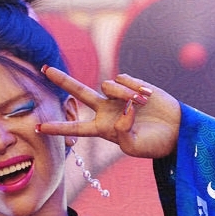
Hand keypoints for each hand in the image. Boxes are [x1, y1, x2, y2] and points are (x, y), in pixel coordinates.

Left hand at [38, 67, 180, 159]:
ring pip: (108, 85)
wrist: (176, 129)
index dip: (58, 129)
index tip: (39, 128)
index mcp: (103, 129)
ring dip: (123, 94)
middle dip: (62, 80)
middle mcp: (106, 111)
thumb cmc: (154, 144)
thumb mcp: (135, 147)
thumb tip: (121, 111)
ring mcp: (117, 96)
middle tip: (44, 68)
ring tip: (141, 104)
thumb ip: (123, 133)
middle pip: (79, 93)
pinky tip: (146, 96)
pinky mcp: (131, 84)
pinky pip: (123, 79)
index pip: (76, 129)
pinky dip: (133, 87)